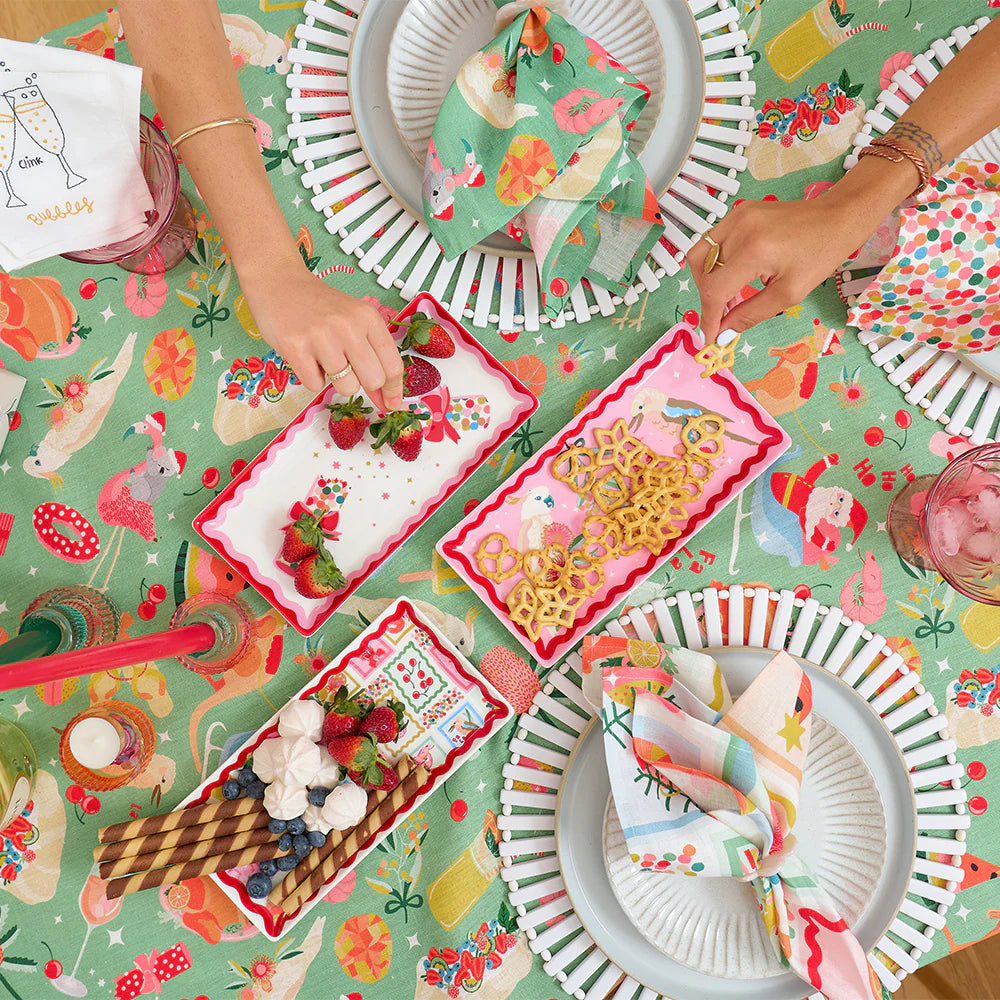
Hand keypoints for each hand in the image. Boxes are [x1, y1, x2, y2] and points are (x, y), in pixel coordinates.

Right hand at [239, 258, 403, 410]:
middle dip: (364, 385)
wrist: (279, 283)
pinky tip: (307, 356)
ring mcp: (322, 337)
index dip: (394, 390)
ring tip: (323, 357)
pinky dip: (311, 377)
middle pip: (373, 380)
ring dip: (335, 381)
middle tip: (348, 371)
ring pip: (346, 387)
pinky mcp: (295, 348)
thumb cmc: (320, 307)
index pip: (393, 365)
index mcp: (368, 318)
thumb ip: (372, 355)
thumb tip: (386, 399)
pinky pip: (315, 385)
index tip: (391, 404)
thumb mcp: (354, 320)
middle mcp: (349, 326)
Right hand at [687, 195, 870, 341]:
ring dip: (707, 281)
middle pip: (703, 274)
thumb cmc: (821, 253)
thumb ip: (751, 314)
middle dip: (709, 300)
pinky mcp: (738, 212)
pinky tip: (732, 273)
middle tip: (724, 314)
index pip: (714, 290)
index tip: (711, 336)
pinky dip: (714, 263)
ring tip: (727, 293)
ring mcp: (737, 216)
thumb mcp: (790, 293)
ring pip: (700, 256)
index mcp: (755, 250)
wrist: (837, 217)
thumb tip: (724, 331)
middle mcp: (740, 228)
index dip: (708, 317)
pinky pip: (711, 242)